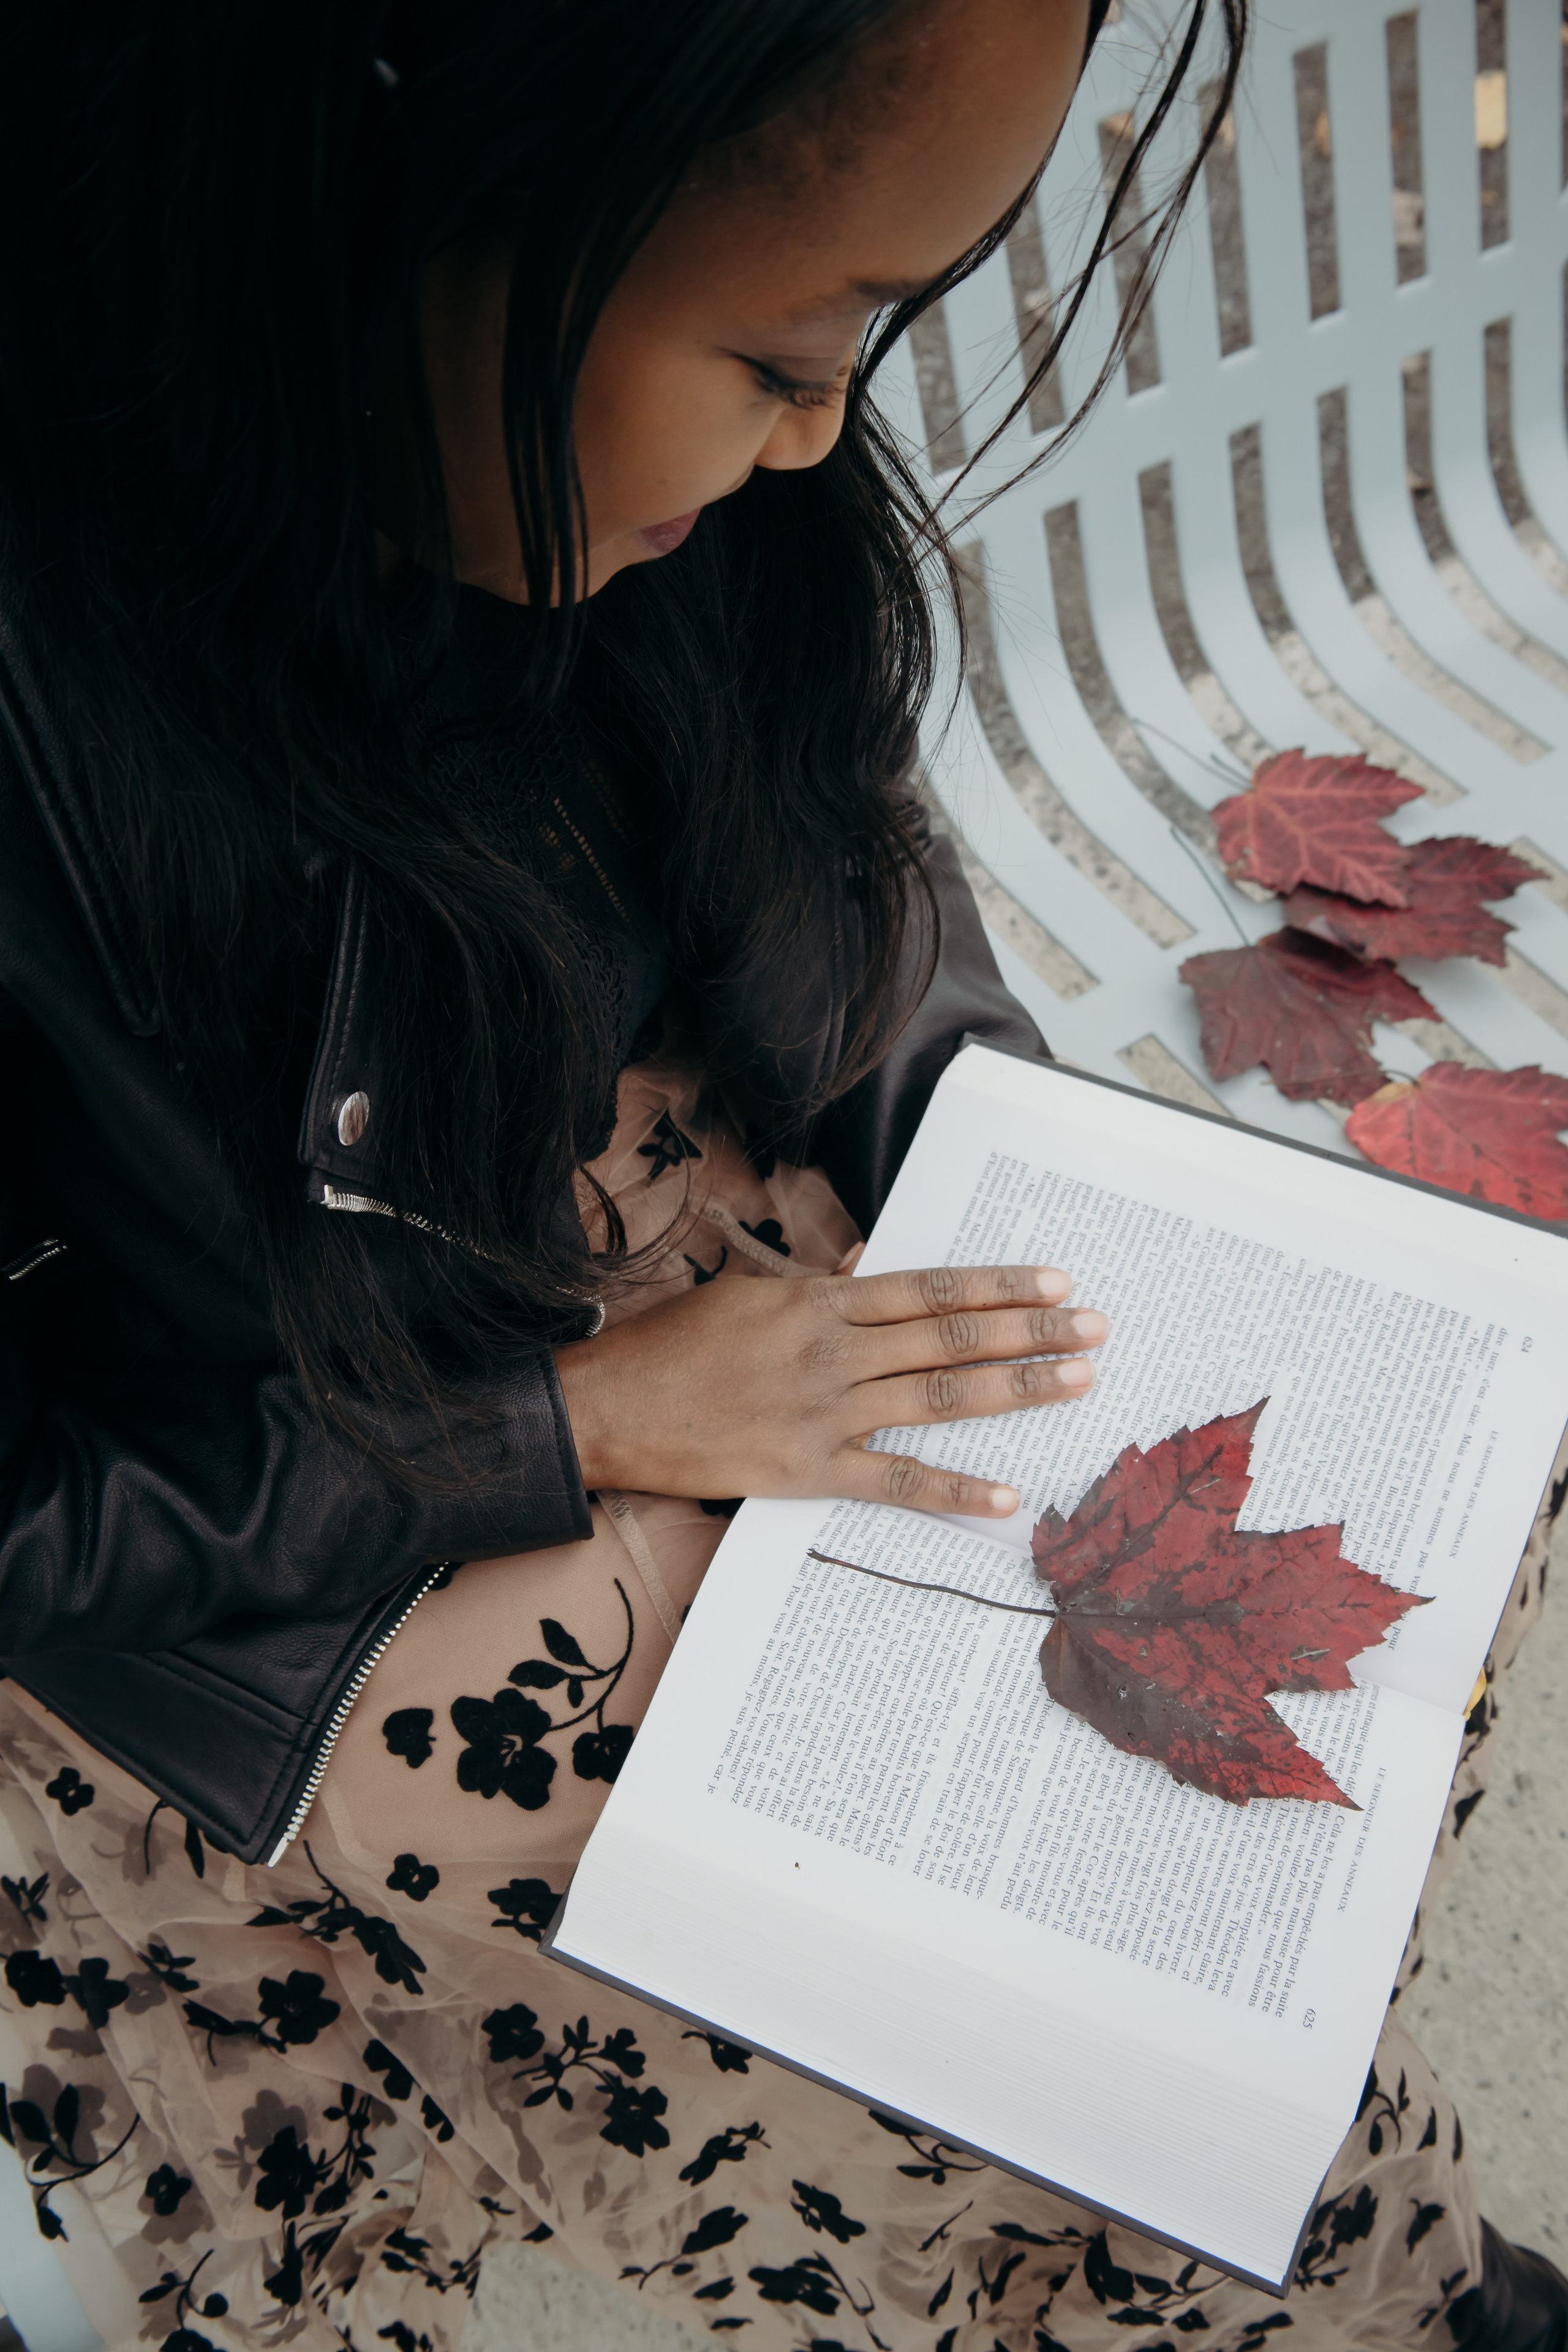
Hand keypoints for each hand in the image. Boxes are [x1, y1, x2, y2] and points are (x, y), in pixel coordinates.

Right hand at [554, 1263, 1106, 1518]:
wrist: (608, 1409)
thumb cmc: (672, 1348)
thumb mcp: (748, 1295)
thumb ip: (818, 1288)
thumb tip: (873, 1267)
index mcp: (820, 1304)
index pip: (930, 1288)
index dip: (998, 1285)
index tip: (1055, 1281)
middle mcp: (834, 1353)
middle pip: (951, 1338)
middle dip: (1030, 1330)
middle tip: (1094, 1327)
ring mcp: (825, 1414)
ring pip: (940, 1398)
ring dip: (1015, 1389)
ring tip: (1076, 1380)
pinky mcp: (809, 1470)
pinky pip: (896, 1481)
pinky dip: (954, 1488)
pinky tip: (1008, 1496)